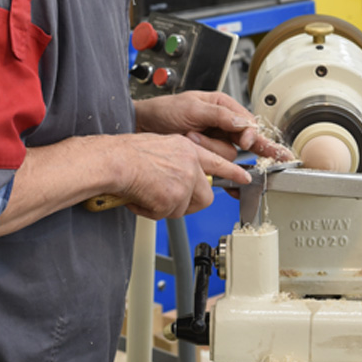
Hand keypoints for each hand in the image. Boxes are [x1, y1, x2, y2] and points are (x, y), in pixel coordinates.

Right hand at [111, 131, 252, 220]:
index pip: (218, 160)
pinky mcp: (174, 198)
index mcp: (188, 149)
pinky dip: (150, 211)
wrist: (117, 161)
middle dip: (188, 203)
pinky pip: (165, 215)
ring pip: (183, 208)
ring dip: (165, 207)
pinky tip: (140, 198)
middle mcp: (190, 165)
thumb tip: (179, 178)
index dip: (232, 172)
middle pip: (205, 196)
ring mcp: (184, 182)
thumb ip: (177, 161)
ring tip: (147, 194)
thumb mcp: (161, 147)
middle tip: (169, 200)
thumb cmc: (128, 153)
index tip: (244, 178)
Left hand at [133, 91, 293, 162]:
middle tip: (260, 153)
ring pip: (227, 154)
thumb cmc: (163, 110)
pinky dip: (217, 168)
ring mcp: (213, 140)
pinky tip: (225, 177)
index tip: (245, 142)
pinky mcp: (205, 155)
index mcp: (222, 106)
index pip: (248, 122)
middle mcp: (221, 123)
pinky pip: (219, 165)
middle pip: (243, 141)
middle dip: (234, 143)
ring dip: (208, 147)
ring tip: (189, 137)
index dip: (250, 133)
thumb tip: (241, 122)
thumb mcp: (191, 108)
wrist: (143, 126)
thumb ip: (218, 115)